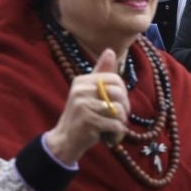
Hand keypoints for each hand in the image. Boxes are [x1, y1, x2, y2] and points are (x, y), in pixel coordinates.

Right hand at [45, 49, 129, 163]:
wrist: (65, 139)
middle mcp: (81, 90)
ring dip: (120, 123)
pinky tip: (108, 136)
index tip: (117, 103)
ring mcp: (83, 105)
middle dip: (125, 108)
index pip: (115, 79)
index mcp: (82, 80)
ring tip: (110, 127)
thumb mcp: (90, 92)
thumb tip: (109, 51)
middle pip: (119, 93)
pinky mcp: (88, 121)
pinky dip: (117, 134)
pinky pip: (116, 125)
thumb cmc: (83, 115)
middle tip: (117, 118)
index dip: (123, 93)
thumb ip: (101, 73)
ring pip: (120, 110)